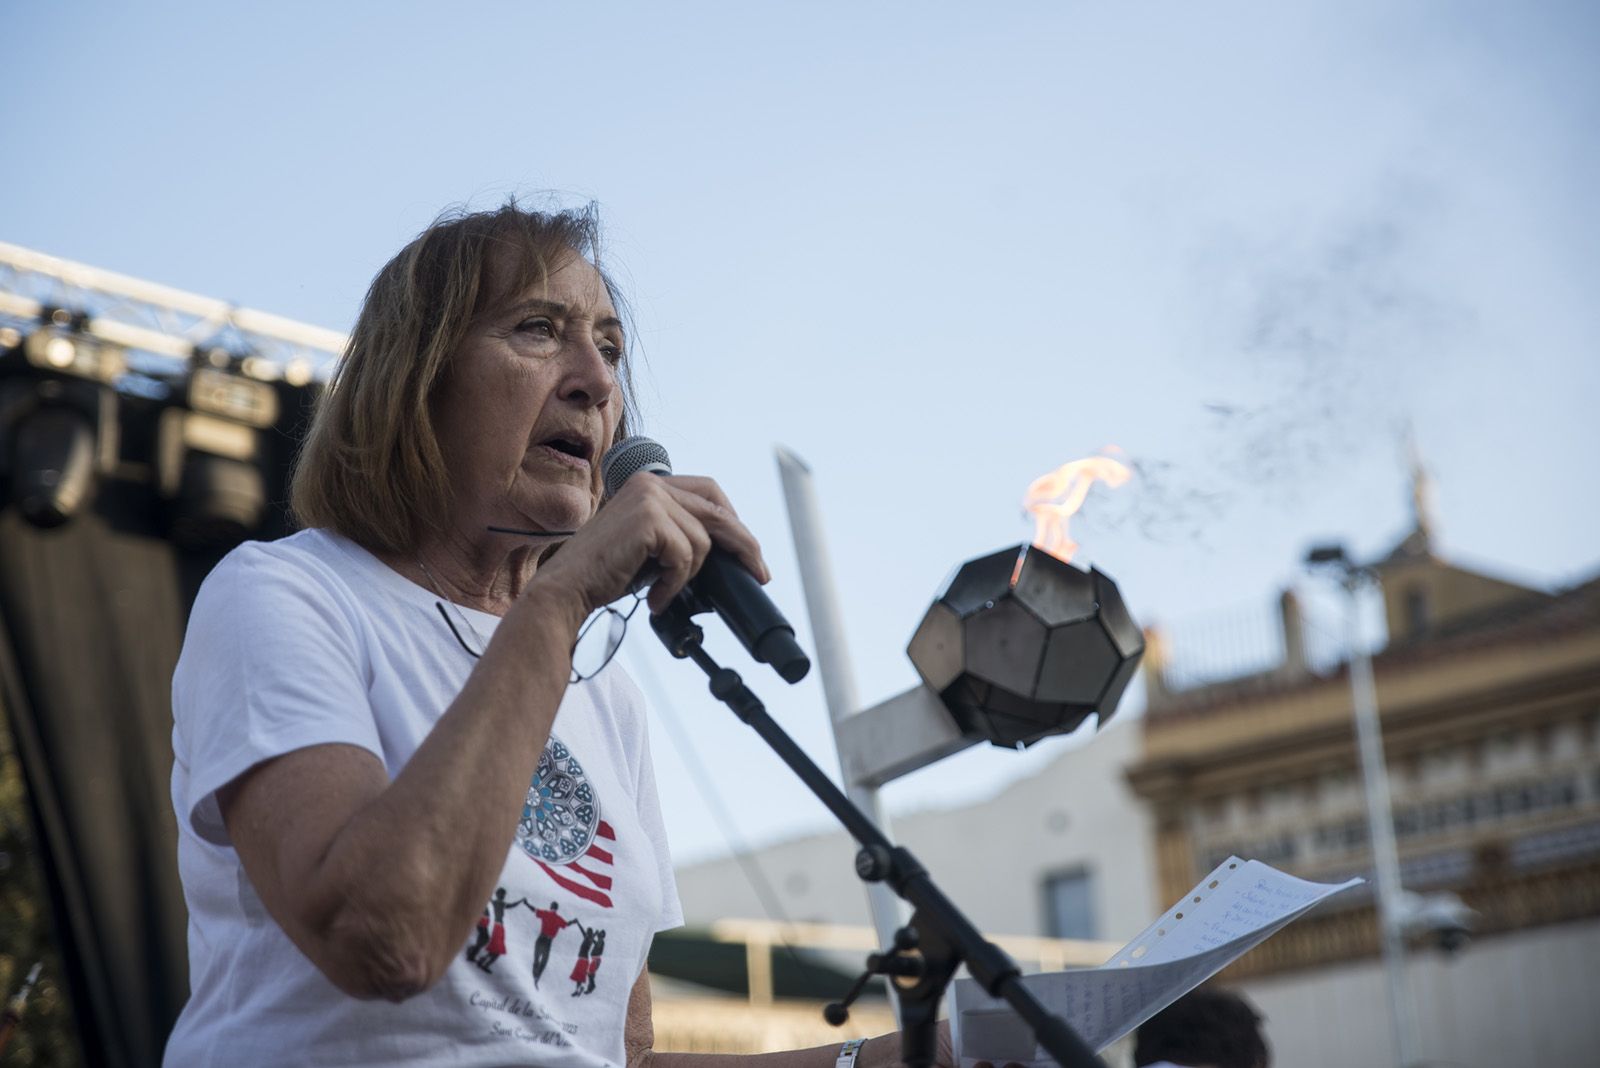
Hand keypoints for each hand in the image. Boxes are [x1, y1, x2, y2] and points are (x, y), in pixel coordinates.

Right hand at [535, 473, 768, 615]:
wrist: (567, 588)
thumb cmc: (604, 572)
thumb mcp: (650, 546)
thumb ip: (679, 535)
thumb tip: (729, 552)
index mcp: (650, 484)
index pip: (709, 492)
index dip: (734, 521)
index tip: (748, 551)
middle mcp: (650, 483)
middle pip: (718, 512)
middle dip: (744, 545)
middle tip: (759, 574)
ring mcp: (649, 498)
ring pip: (703, 542)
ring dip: (688, 576)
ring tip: (663, 593)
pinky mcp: (649, 519)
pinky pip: (687, 557)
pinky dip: (675, 584)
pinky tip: (655, 597)